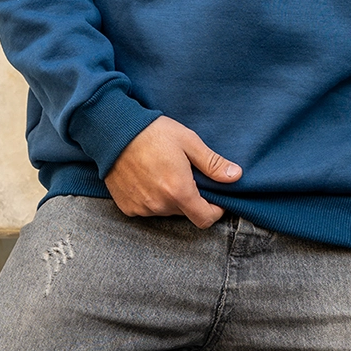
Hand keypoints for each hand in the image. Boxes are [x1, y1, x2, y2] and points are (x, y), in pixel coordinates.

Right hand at [104, 115, 241, 228]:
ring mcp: (141, 208)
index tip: (214, 197)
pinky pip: (148, 209)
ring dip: (170, 198)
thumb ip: (212, 163)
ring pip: (166, 211)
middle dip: (191, 198)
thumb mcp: (188, 142)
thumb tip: (235, 176)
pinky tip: (147, 177)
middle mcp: (159, 205)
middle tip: (185, 173)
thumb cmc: (153, 132)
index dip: (214, 210)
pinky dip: (152, 198)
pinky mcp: (127, 207)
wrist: (114, 131)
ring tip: (164, 172)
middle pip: (185, 213)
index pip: (204, 219)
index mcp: (178, 190)